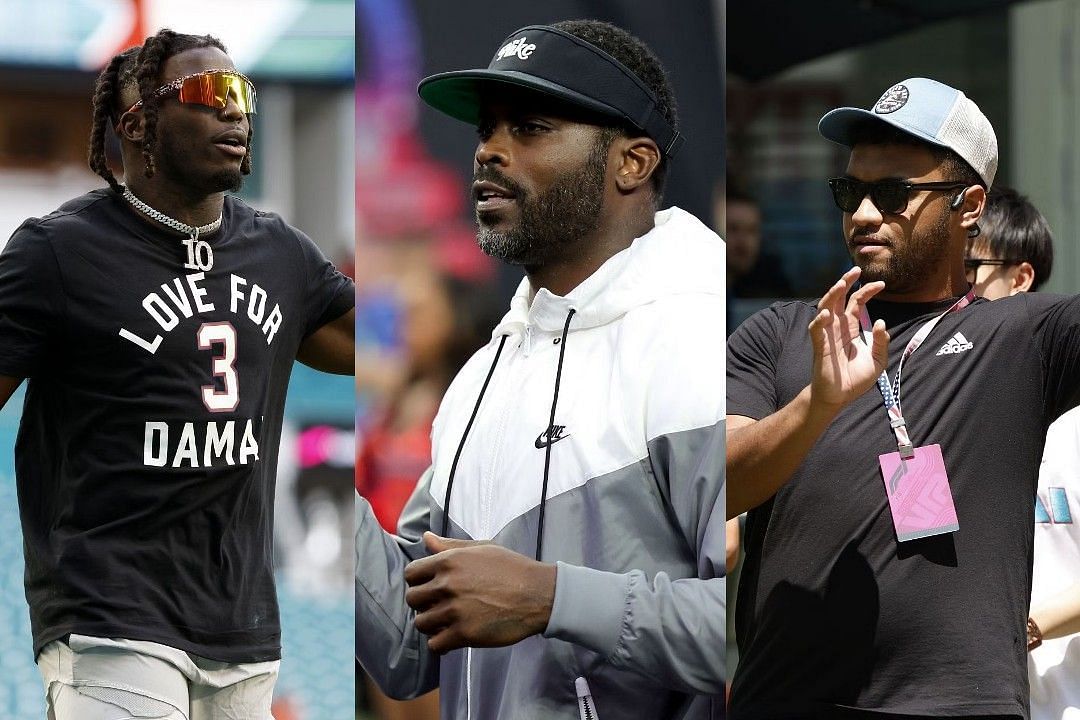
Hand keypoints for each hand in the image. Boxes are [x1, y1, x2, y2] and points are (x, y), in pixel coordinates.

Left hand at [403, 532, 556, 652]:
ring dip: (431, 624)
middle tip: (438, 606)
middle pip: (413, 599)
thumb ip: (450, 546)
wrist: (538, 594)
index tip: (429, 587)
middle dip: (423, 603)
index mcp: (449, 561)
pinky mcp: (464, 633)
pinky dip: (440, 643)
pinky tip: (451, 637)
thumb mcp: (482, 548)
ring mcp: (454, 610)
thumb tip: (426, 539)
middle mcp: (447, 584)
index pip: (411, 573)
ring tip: (445, 622)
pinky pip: (435, 644)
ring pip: (421, 623)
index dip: (418, 581)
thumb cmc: (511, 568)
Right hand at [808, 266, 889, 410]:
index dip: (867, 291)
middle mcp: (837, 327)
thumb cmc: (855, 379)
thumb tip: (881, 322)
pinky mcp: (820, 346)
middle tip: (855, 270)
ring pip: (825, 307)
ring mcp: (827, 335)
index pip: (857, 303)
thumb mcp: (877, 361)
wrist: (839, 397)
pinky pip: (816, 330)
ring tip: (840, 284)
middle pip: (839, 298)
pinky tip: (827, 314)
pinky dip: (820, 320)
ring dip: (831, 295)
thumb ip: (881, 342)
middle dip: (845, 283)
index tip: (881, 284)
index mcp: (851, 327)